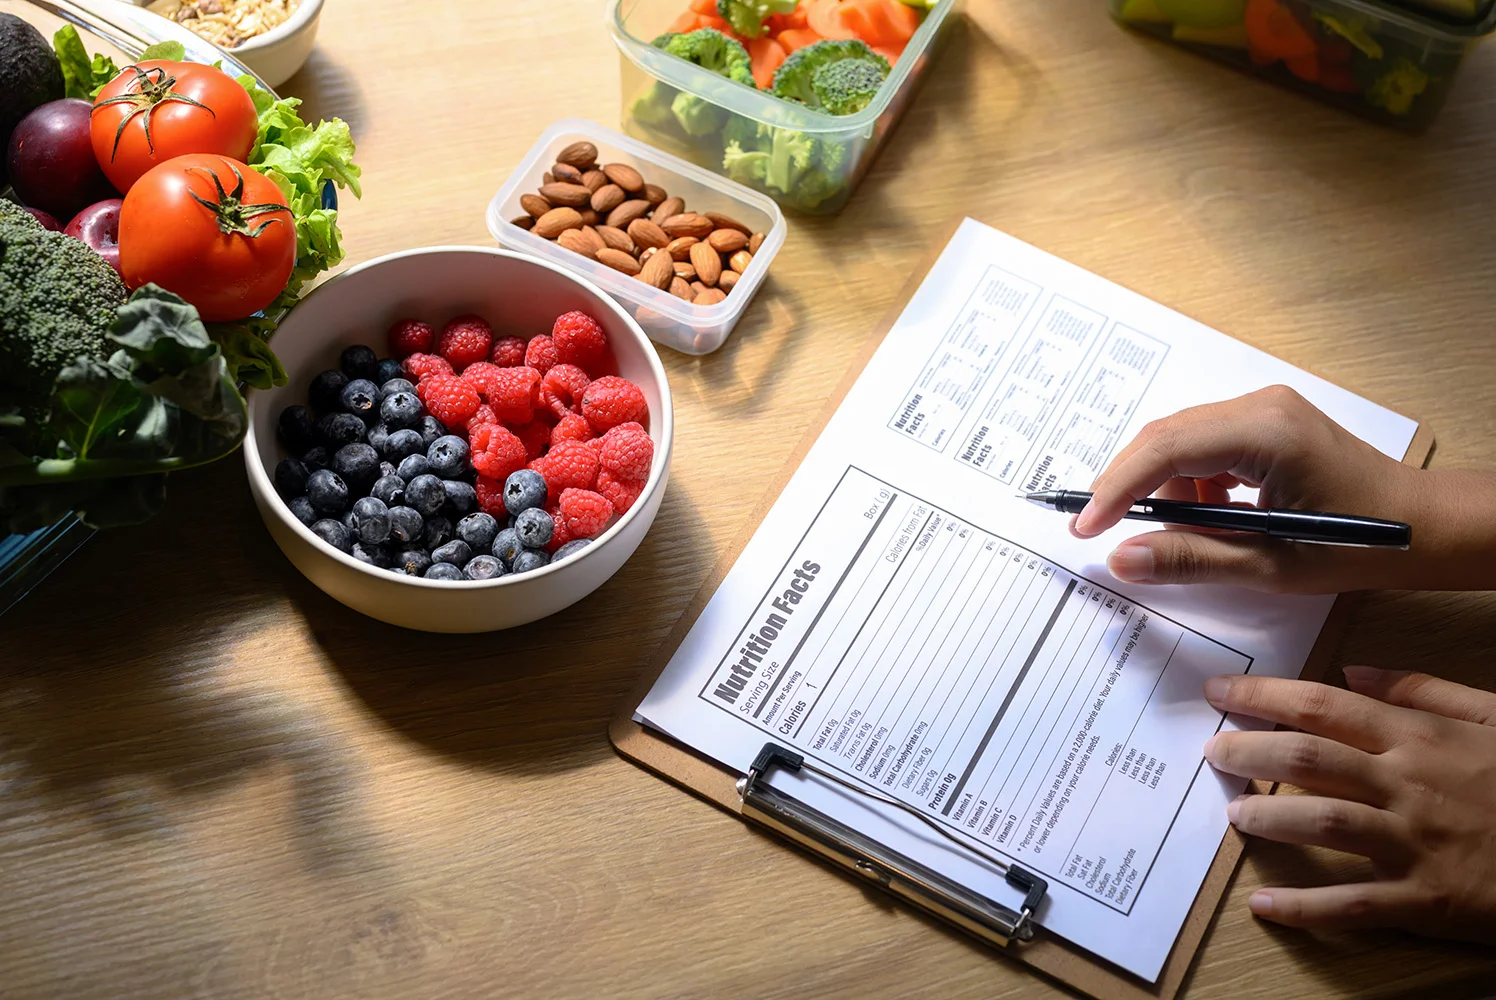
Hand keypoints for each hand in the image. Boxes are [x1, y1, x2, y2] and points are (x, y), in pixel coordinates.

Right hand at [1070, 385, 1425, 593]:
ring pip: (1181, 443)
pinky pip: (1204, 447)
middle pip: (1166, 438)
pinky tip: (1209, 519)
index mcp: (1267, 432)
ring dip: (1165, 489)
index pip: (1167, 448)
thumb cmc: (1360, 546)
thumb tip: (1122, 558)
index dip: (1117, 488)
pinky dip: (1191, 485)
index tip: (1087, 527)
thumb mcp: (1269, 565)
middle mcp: (1261, 406)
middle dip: (1130, 486)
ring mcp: (1263, 410)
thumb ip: (1190, 559)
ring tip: (1180, 536)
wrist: (1423, 526)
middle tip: (1100, 530)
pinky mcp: (1265, 423)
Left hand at [1203, 667, 1495, 942]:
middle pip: (1309, 758)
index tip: (1219, 693)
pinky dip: (1304, 908)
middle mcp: (1409, 784)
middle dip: (1249, 752)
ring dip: (1269, 818)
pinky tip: (1263, 906)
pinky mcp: (1429, 900)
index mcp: (1420, 737)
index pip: (1323, 706)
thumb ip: (1424, 689)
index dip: (1262, 698)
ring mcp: (1417, 843)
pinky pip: (1355, 905)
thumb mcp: (1495, 715)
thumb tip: (1354, 670)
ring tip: (1232, 815)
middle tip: (1211, 751)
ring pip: (1325, 822)